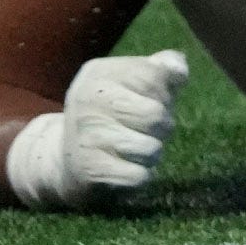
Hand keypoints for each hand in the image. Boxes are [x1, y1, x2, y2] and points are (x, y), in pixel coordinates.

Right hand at [5, 50, 189, 209]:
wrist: (67, 161)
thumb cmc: (115, 115)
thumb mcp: (133, 83)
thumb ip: (161, 68)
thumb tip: (178, 69)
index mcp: (99, 73)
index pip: (155, 76)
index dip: (165, 93)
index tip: (149, 101)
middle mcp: (86, 101)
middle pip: (155, 115)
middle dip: (163, 126)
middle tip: (145, 130)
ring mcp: (85, 137)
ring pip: (151, 149)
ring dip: (152, 153)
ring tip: (134, 149)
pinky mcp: (89, 171)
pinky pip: (138, 176)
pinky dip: (140, 175)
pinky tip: (123, 168)